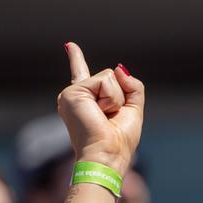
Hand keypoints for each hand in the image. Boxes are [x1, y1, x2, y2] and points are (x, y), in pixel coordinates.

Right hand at [58, 43, 143, 175]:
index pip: (82, 75)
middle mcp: (77, 96)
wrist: (106, 156)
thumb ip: (132, 86)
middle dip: (121, 98)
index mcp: (88, 101)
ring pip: (109, 77)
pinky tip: (100, 113)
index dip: (76, 60)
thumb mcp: (133, 110)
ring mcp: (72, 93)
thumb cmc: (119, 141)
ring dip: (116, 99)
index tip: (69, 45)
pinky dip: (111, 98)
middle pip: (111, 77)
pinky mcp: (73, 92)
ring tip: (104, 117)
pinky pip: (105, 82)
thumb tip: (119, 68)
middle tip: (108, 119)